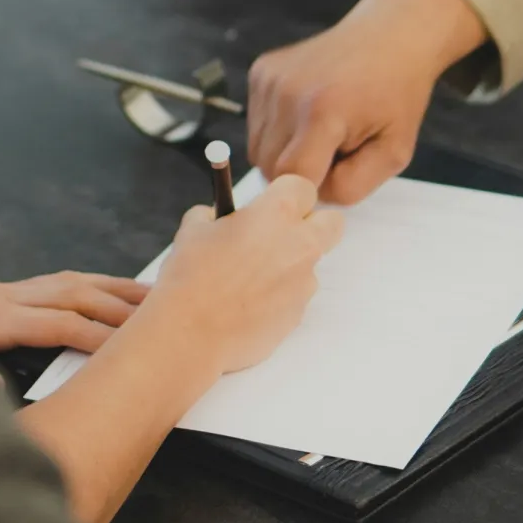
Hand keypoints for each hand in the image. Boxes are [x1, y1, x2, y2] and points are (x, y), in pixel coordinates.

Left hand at [0, 266, 148, 355]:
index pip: (56, 322)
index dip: (98, 334)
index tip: (134, 346)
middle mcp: (3, 297)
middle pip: (75, 293)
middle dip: (123, 305)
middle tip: (171, 315)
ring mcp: (5, 291)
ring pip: (72, 283)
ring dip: (115, 289)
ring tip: (157, 296)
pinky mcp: (2, 294)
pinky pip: (59, 285)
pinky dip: (92, 286)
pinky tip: (109, 293)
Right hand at [140, 175, 345, 372]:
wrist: (190, 334)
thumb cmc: (190, 278)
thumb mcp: (192, 230)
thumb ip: (215, 216)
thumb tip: (220, 218)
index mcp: (276, 214)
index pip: (303, 187)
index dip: (286, 195)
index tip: (270, 205)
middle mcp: (299, 245)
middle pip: (332, 223)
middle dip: (314, 224)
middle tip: (280, 235)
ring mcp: (303, 283)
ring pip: (310, 265)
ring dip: (289, 266)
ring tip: (247, 281)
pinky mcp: (298, 314)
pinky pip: (295, 297)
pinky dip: (277, 298)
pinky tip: (246, 306)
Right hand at [248, 0, 488, 204]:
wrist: (389, 35)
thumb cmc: (396, 94)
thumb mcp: (394, 151)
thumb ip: (352, 187)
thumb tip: (309, 199)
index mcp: (323, 112)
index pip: (290, 180)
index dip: (310, 191)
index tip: (334, 179)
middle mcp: (287, 92)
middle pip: (270, 168)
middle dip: (299, 173)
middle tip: (335, 153)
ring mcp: (269, 79)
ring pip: (258, 150)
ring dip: (286, 153)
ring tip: (322, 132)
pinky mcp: (260, 71)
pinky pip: (256, 125)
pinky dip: (279, 130)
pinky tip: (308, 113)